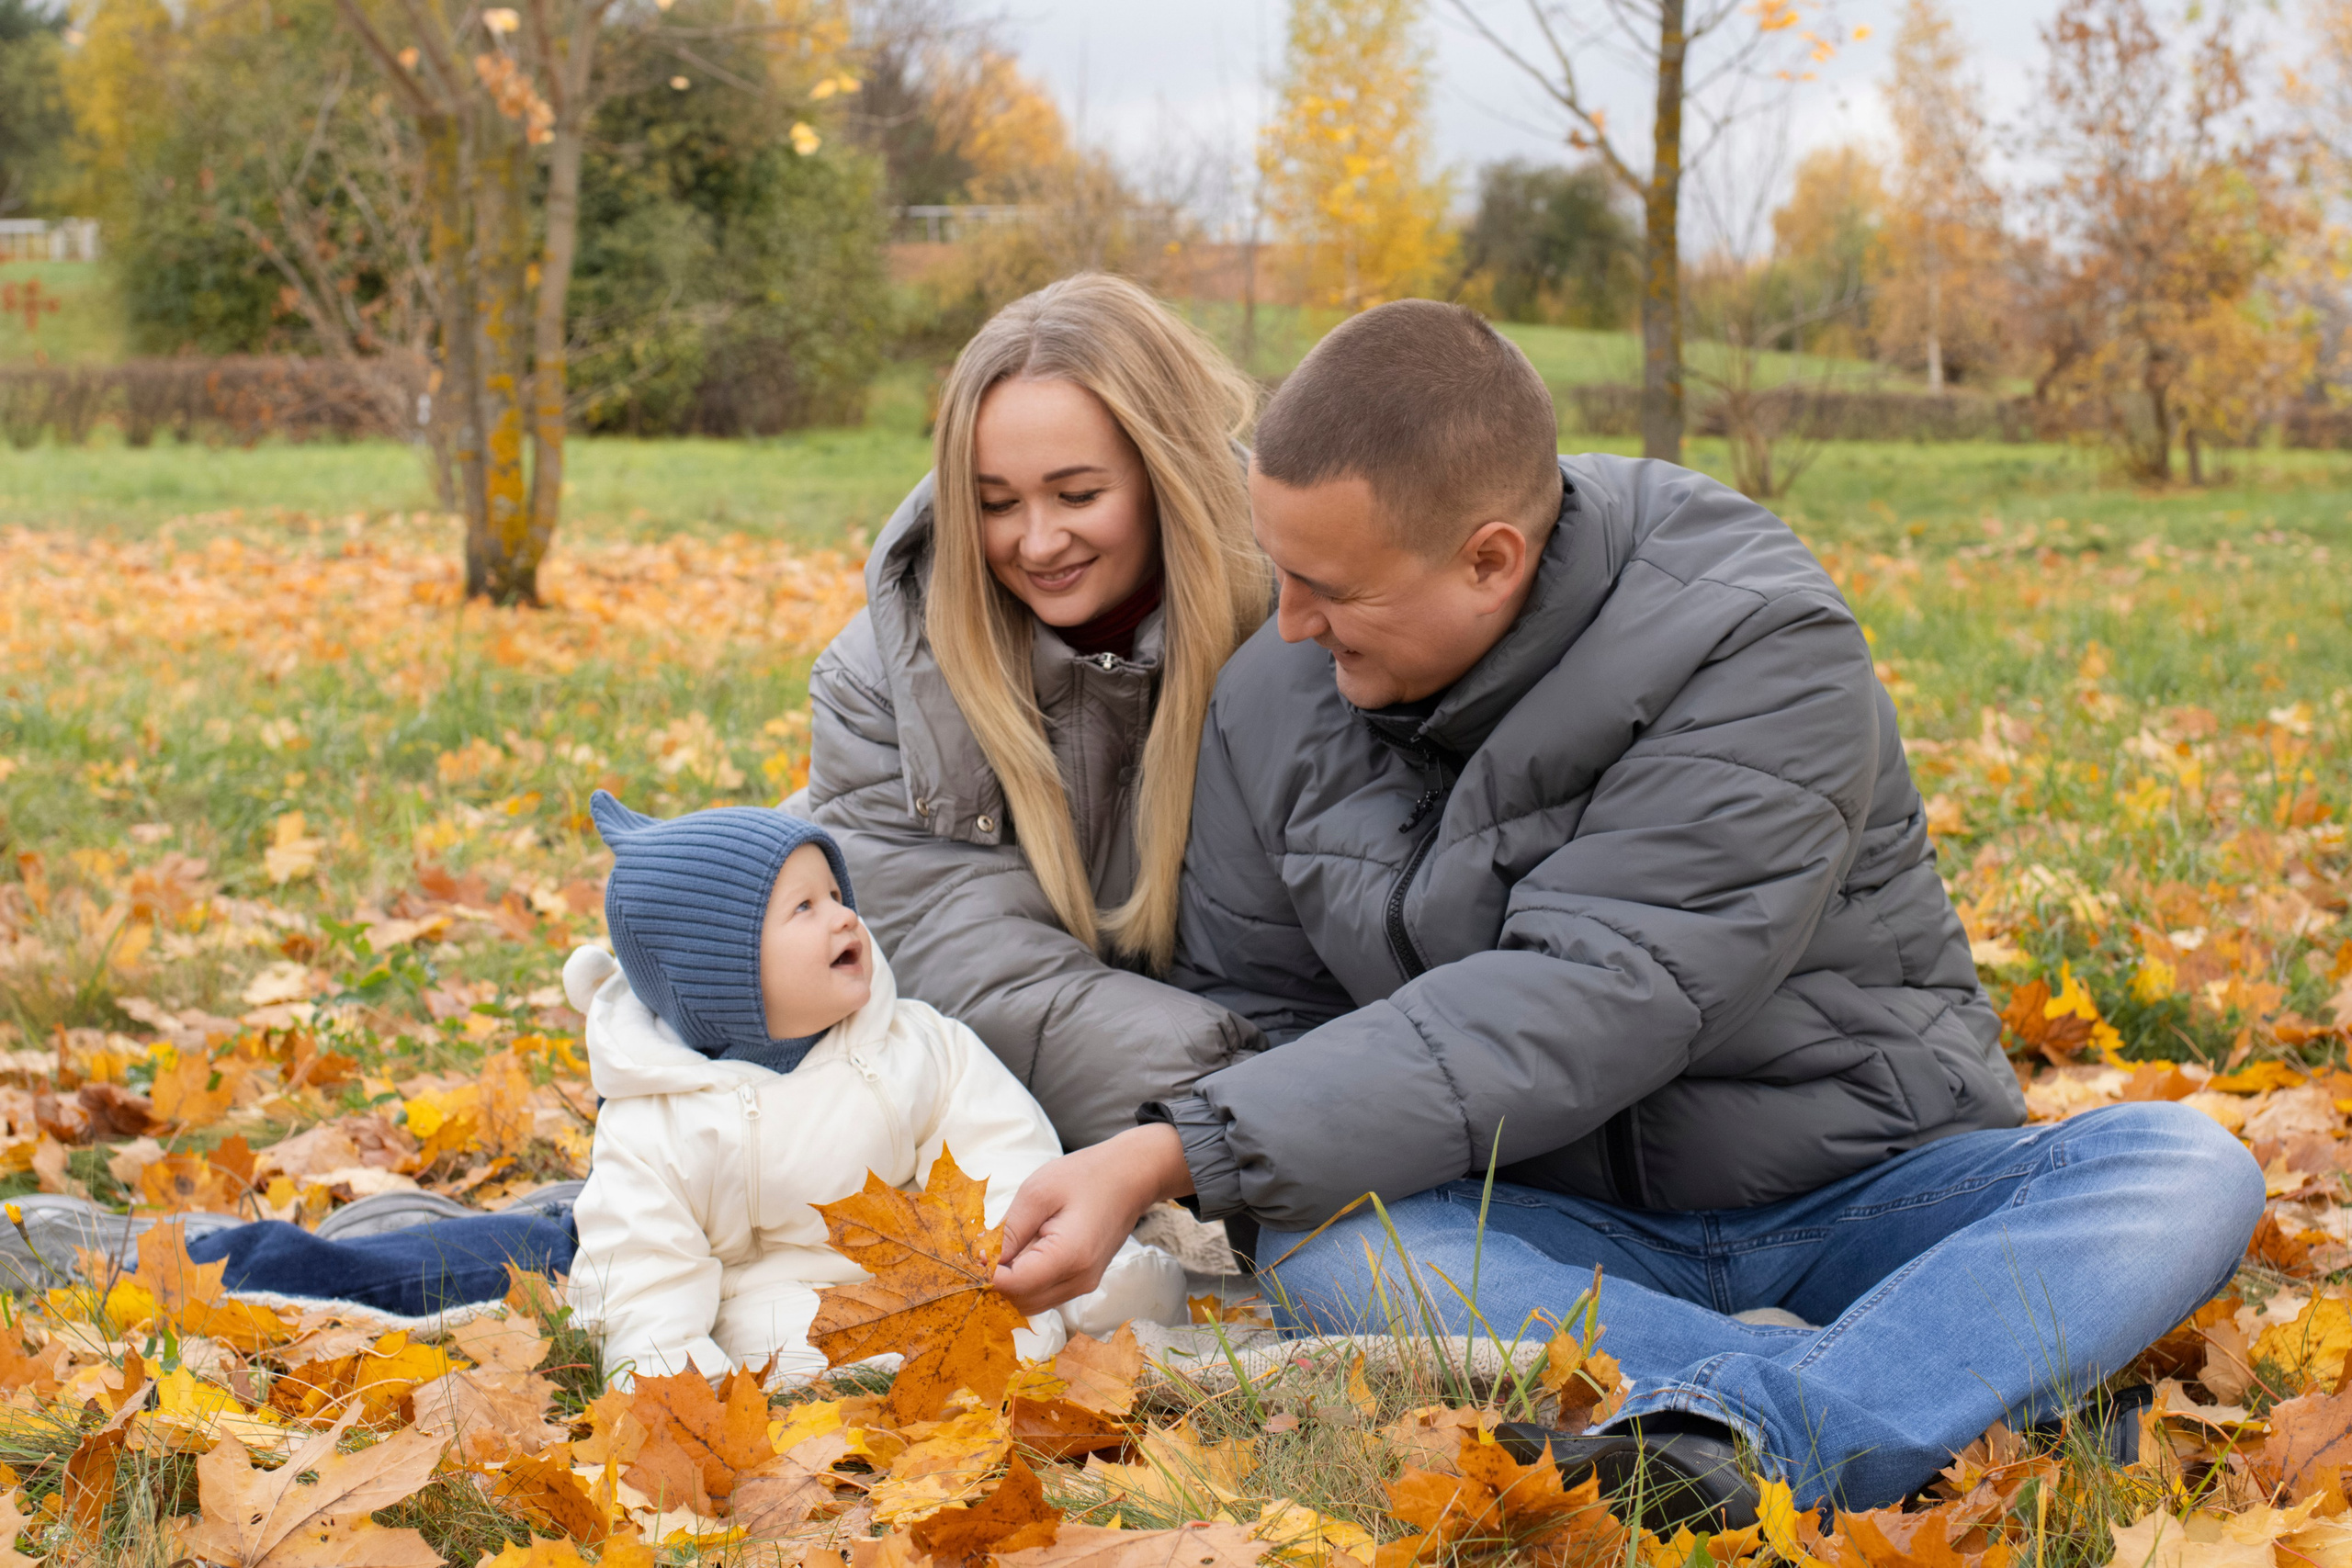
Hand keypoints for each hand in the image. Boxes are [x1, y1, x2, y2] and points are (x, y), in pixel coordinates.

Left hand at [993, 1124, 1194, 1313]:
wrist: (1131, 1177)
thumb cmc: (1085, 1176)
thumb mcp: (1038, 1193)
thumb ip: (1010, 1231)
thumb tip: (982, 1261)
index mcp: (1069, 1257)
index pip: (1013, 1286)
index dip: (986, 1274)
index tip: (974, 1252)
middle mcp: (1079, 1280)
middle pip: (1020, 1302)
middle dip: (995, 1283)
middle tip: (982, 1252)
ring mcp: (1083, 1285)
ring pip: (1031, 1304)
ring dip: (1009, 1285)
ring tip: (1000, 1250)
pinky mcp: (1083, 1281)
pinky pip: (1044, 1294)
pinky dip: (1025, 1282)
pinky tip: (1019, 1255)